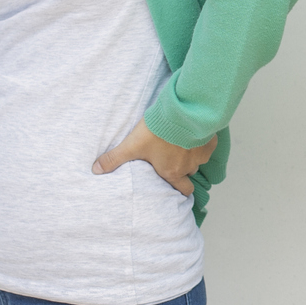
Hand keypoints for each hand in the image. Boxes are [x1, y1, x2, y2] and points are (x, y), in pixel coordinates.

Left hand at [93, 120, 217, 196]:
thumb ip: (114, 159)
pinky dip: (201, 140)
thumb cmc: (159, 132)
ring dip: (190, 153)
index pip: (182, 191)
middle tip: (174, 161)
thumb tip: (95, 170)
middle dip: (183, 170)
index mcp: (172, 172)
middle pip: (189, 174)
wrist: (182, 113)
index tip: (176, 188)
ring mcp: (201, 154)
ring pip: (197, 159)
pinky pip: (207, 144)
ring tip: (181, 143)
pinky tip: (192, 132)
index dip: (180, 190)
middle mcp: (188, 167)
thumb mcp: (131, 145)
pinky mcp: (209, 140)